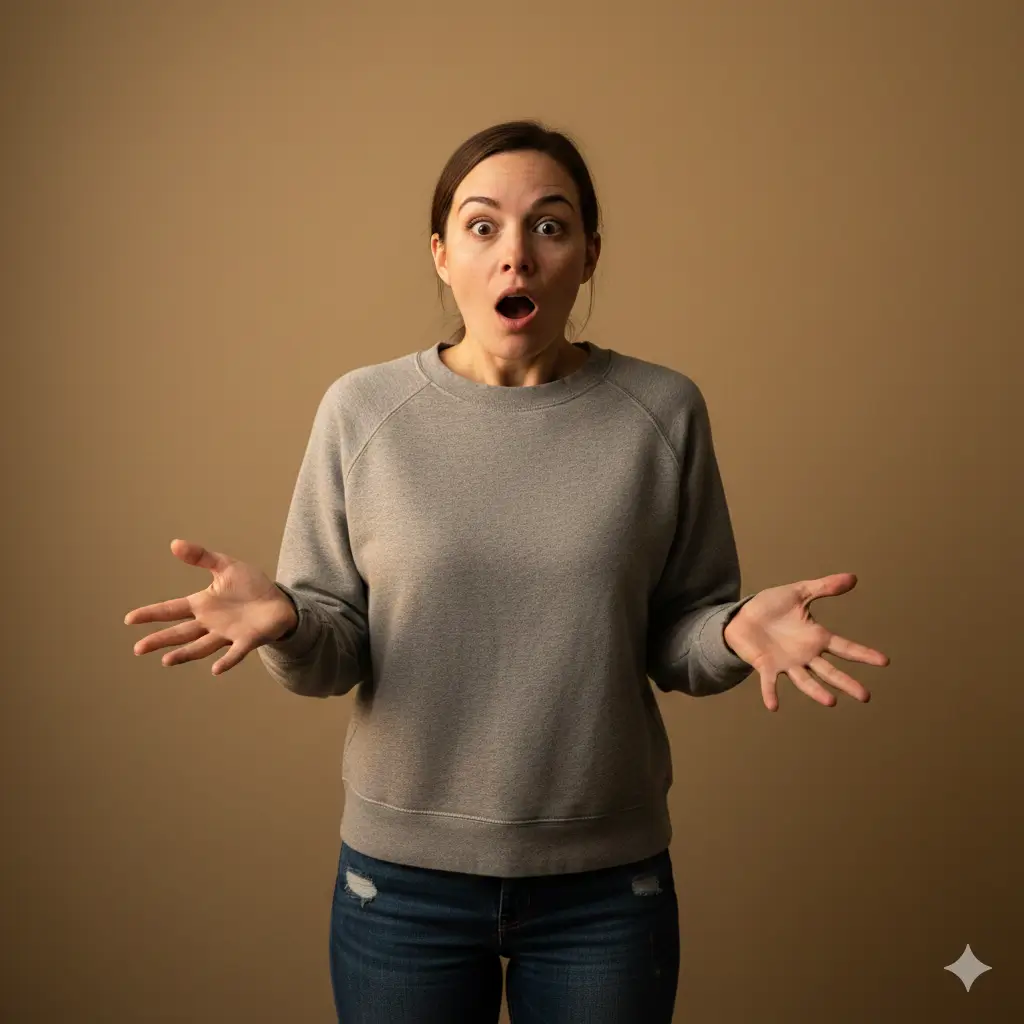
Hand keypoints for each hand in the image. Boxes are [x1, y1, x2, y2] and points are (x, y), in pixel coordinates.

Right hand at [124, 539, 296, 675]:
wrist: (280, 602)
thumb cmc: (252, 586)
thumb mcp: (226, 566)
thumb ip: (202, 557)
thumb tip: (174, 544)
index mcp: (203, 604)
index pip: (172, 609)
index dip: (151, 613)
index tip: (129, 619)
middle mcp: (211, 623)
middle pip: (181, 632)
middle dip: (160, 639)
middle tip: (138, 648)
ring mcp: (228, 633)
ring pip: (202, 646)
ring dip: (185, 653)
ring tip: (166, 660)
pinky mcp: (248, 640)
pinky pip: (235, 652)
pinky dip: (226, 661)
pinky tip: (215, 670)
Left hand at [723, 572, 889, 711]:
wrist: (741, 616)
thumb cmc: (770, 606)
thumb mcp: (798, 592)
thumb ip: (824, 587)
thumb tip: (854, 578)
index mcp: (815, 637)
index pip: (844, 647)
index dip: (863, 654)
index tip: (884, 661)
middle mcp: (805, 655)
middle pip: (830, 672)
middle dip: (846, 683)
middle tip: (865, 696)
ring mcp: (786, 663)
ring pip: (804, 681)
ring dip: (816, 691)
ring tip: (830, 702)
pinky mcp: (765, 666)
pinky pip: (768, 682)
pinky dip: (771, 693)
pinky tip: (774, 706)